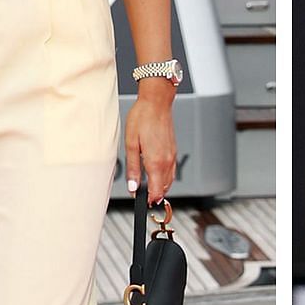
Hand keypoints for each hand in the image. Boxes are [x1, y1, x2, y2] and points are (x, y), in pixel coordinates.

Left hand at [125, 83, 176, 203]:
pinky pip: (172, 169)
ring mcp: (172, 155)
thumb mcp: (131, 145)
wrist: (156, 102)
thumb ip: (133, 168)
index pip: (157, 190)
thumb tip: (133, 186)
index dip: (149, 200)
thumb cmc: (142, 118)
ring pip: (170, 180)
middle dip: (156, 195)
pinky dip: (165, 176)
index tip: (142, 202)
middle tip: (144, 197)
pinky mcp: (173, 149)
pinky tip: (156, 173)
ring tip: (149, 188)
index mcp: (156, 161)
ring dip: (161, 187)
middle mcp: (167, 160)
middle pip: (165, 188)